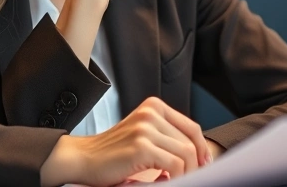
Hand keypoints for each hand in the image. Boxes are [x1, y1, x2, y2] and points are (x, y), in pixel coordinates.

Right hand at [40, 97, 211, 186]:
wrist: (82, 159)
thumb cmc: (112, 153)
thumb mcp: (142, 135)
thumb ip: (165, 136)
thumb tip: (197, 154)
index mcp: (154, 106)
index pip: (191, 127)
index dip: (201, 149)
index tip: (203, 164)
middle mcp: (151, 113)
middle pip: (190, 141)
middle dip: (195, 163)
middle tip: (191, 177)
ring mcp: (146, 128)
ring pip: (185, 154)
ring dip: (186, 172)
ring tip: (175, 180)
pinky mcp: (142, 146)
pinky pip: (175, 165)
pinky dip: (176, 177)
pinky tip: (163, 181)